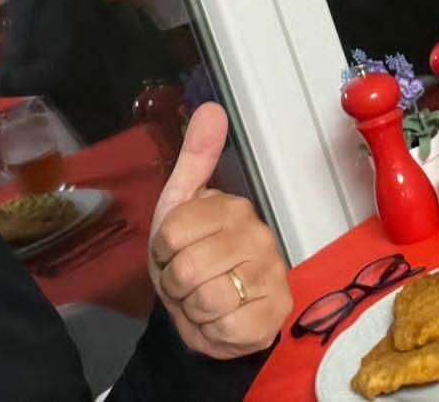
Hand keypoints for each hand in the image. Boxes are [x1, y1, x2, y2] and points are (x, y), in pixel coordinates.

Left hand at [147, 104, 290, 357]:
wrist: (205, 314)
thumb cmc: (190, 257)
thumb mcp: (179, 207)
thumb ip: (195, 158)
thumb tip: (212, 107)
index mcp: (233, 208)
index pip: (173, 231)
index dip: (162, 251)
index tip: (174, 253)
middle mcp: (259, 236)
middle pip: (187, 268)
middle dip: (176, 284)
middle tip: (188, 282)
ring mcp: (272, 275)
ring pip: (207, 298)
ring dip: (193, 309)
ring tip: (203, 300)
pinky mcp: (276, 314)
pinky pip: (228, 327)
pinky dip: (214, 331)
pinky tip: (222, 320)